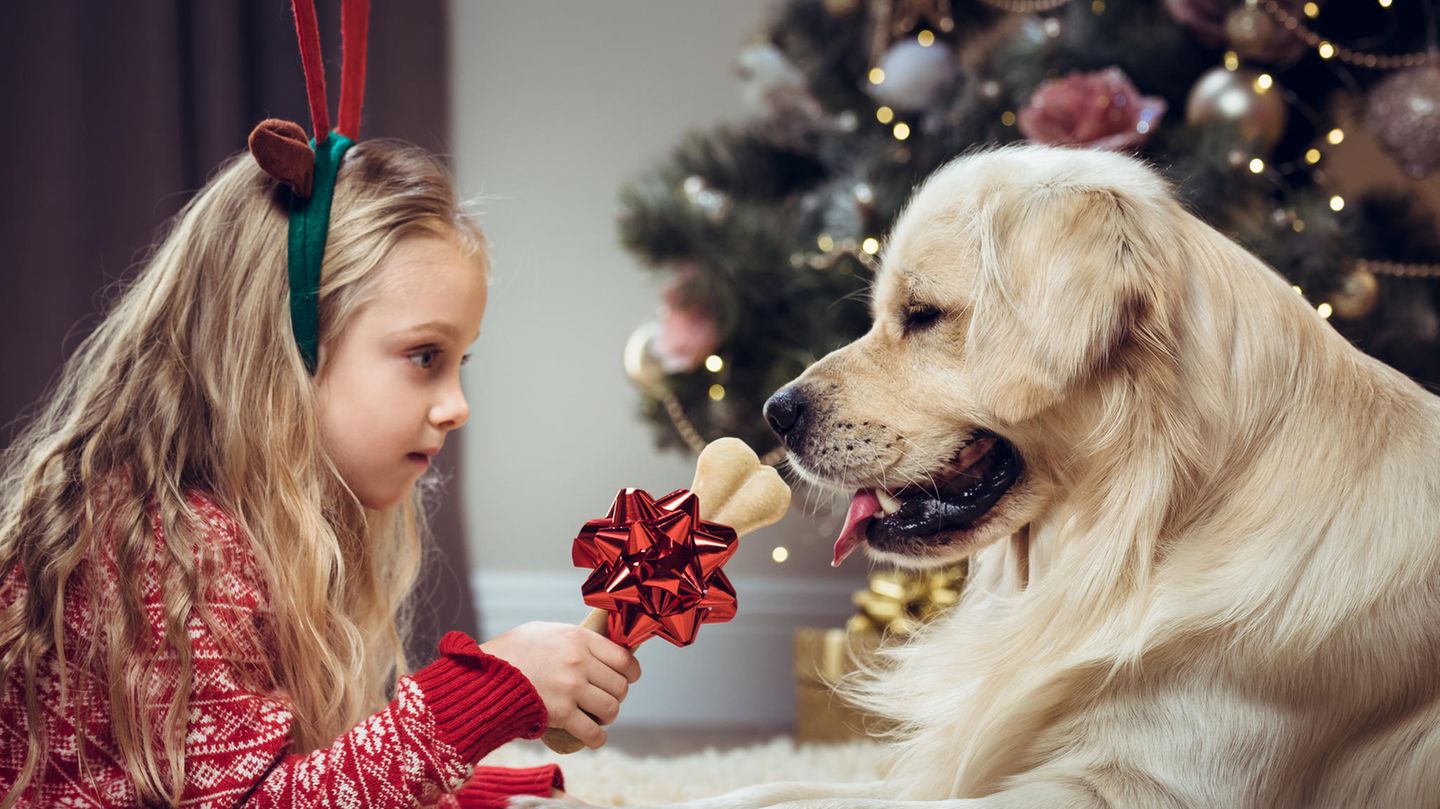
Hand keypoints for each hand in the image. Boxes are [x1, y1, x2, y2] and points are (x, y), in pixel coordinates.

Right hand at [481, 621, 640, 748]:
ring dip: (608, 716)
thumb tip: (599, 643)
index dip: (630, 672)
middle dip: (616, 695)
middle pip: (620, 686)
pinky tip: (595, 737)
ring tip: (598, 716)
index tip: (628, 678)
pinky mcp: (560, 714)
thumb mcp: (545, 631)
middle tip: (605, 698)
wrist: (483, 675)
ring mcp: (570, 688)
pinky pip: (593, 732)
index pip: (623, 658)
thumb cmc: (513, 652)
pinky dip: (598, 738)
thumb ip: (573, 638)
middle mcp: (578, 662)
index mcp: (578, 638)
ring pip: (611, 708)